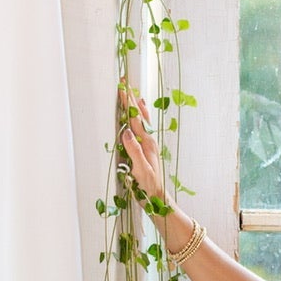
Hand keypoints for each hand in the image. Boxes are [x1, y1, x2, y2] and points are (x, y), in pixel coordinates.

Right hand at [118, 87, 167, 209]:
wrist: (158, 198)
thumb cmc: (148, 187)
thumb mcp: (140, 170)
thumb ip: (134, 151)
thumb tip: (126, 131)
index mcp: (146, 144)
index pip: (135, 119)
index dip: (128, 103)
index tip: (122, 88)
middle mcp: (149, 141)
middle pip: (138, 115)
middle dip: (131, 98)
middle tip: (124, 82)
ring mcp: (149, 144)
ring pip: (141, 119)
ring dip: (136, 105)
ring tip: (132, 92)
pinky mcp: (147, 149)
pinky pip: (143, 128)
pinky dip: (140, 116)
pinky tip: (140, 112)